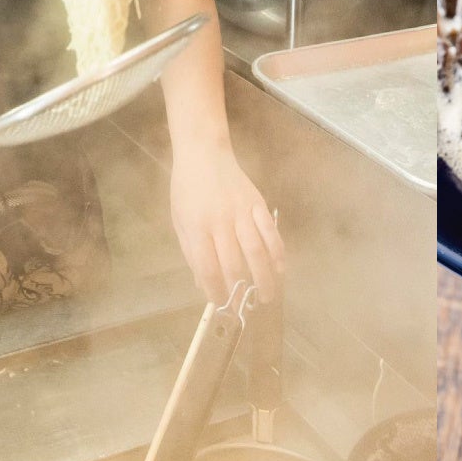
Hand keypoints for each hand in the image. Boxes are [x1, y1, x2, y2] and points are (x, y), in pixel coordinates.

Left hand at [169, 152, 285, 304]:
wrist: (203, 153)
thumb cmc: (186, 188)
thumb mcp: (180, 221)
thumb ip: (191, 252)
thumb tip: (202, 282)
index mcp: (196, 227)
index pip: (207, 267)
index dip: (215, 290)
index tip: (220, 304)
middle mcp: (220, 221)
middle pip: (233, 263)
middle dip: (240, 290)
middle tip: (245, 307)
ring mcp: (241, 211)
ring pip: (256, 250)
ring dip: (264, 276)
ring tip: (267, 295)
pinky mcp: (257, 202)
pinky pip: (270, 231)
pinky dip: (277, 251)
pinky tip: (281, 267)